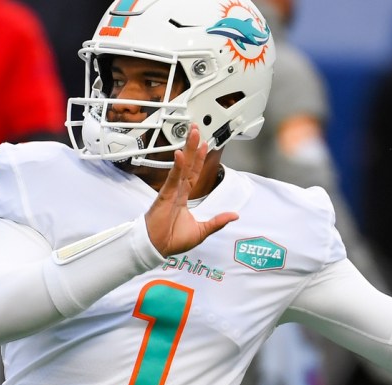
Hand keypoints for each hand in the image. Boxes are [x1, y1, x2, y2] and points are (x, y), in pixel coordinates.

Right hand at [144, 124, 238, 256]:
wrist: (156, 248)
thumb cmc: (172, 240)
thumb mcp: (202, 231)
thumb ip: (217, 222)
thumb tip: (234, 215)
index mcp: (183, 197)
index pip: (194, 174)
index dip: (199, 159)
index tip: (204, 145)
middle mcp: (177, 191)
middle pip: (188, 164)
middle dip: (193, 147)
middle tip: (196, 130)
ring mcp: (170, 192)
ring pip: (181, 167)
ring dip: (187, 150)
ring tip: (192, 134)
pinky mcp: (164, 197)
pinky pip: (172, 179)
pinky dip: (176, 168)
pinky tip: (180, 155)